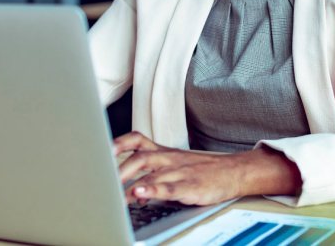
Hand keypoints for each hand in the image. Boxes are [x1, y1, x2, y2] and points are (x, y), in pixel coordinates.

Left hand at [113, 131, 301, 205]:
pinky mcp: (190, 186)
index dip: (118, 143)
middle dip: (118, 170)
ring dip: (129, 182)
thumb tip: (127, 186)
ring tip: (114, 192)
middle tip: (101, 182)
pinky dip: (152, 190)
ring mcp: (179, 172)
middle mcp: (169, 159)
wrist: (233, 171)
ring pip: (150, 173)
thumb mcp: (175, 161)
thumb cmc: (202, 169)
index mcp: (164, 152)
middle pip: (139, 158)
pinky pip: (168, 187)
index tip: (101, 149)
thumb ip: (152, 169)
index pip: (138, 140)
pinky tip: (139, 194)